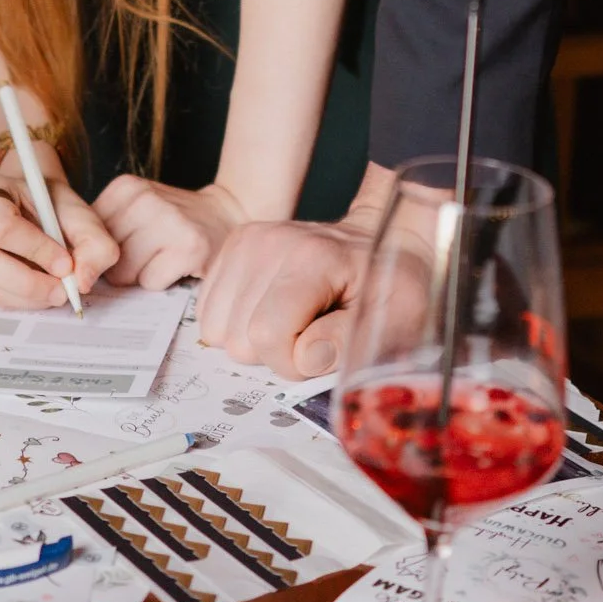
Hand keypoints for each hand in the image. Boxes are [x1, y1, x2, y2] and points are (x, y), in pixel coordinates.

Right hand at [0, 168, 118, 310]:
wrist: (24, 201)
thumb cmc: (45, 202)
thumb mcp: (75, 209)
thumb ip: (92, 240)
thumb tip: (84, 280)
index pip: (2, 226)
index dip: (35, 250)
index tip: (66, 265)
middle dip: (29, 283)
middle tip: (62, 292)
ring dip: (24, 296)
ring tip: (53, 292)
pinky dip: (14, 299)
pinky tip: (35, 292)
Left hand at [93, 177, 245, 287]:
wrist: (227, 214)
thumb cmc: (173, 220)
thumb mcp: (135, 209)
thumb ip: (104, 230)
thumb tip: (82, 270)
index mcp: (126, 187)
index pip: (88, 239)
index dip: (105, 251)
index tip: (129, 243)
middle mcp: (145, 198)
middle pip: (105, 258)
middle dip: (123, 264)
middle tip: (151, 249)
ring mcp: (169, 221)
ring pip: (125, 273)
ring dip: (143, 274)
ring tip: (165, 254)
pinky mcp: (189, 248)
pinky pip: (151, 282)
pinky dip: (163, 281)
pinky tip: (178, 263)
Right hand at [196, 214, 375, 376]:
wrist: (382, 238)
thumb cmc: (389, 285)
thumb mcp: (394, 321)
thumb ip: (346, 343)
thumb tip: (304, 358)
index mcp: (312, 258)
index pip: (267, 333)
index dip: (291, 363)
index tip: (321, 351)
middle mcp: (270, 243)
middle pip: (238, 340)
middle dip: (273, 353)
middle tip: (310, 332)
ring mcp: (246, 241)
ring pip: (216, 330)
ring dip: (251, 340)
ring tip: (291, 320)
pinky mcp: (232, 246)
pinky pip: (208, 312)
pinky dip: (235, 323)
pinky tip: (269, 309)